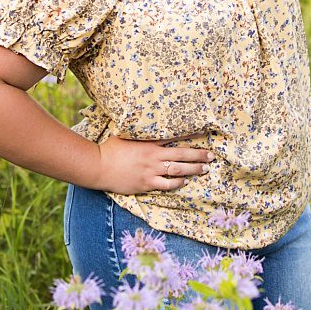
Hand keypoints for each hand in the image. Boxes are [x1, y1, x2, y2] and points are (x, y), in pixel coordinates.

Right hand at [89, 136, 215, 194]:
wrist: (98, 167)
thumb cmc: (110, 149)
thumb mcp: (125, 135)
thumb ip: (139, 133)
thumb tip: (146, 124)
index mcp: (149, 143)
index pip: (174, 137)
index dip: (190, 136)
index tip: (204, 134)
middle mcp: (153, 156)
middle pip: (182, 155)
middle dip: (199, 155)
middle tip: (211, 156)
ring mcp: (151, 171)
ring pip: (178, 170)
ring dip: (193, 170)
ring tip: (204, 169)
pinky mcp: (146, 184)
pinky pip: (167, 185)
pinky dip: (177, 183)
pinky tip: (184, 182)